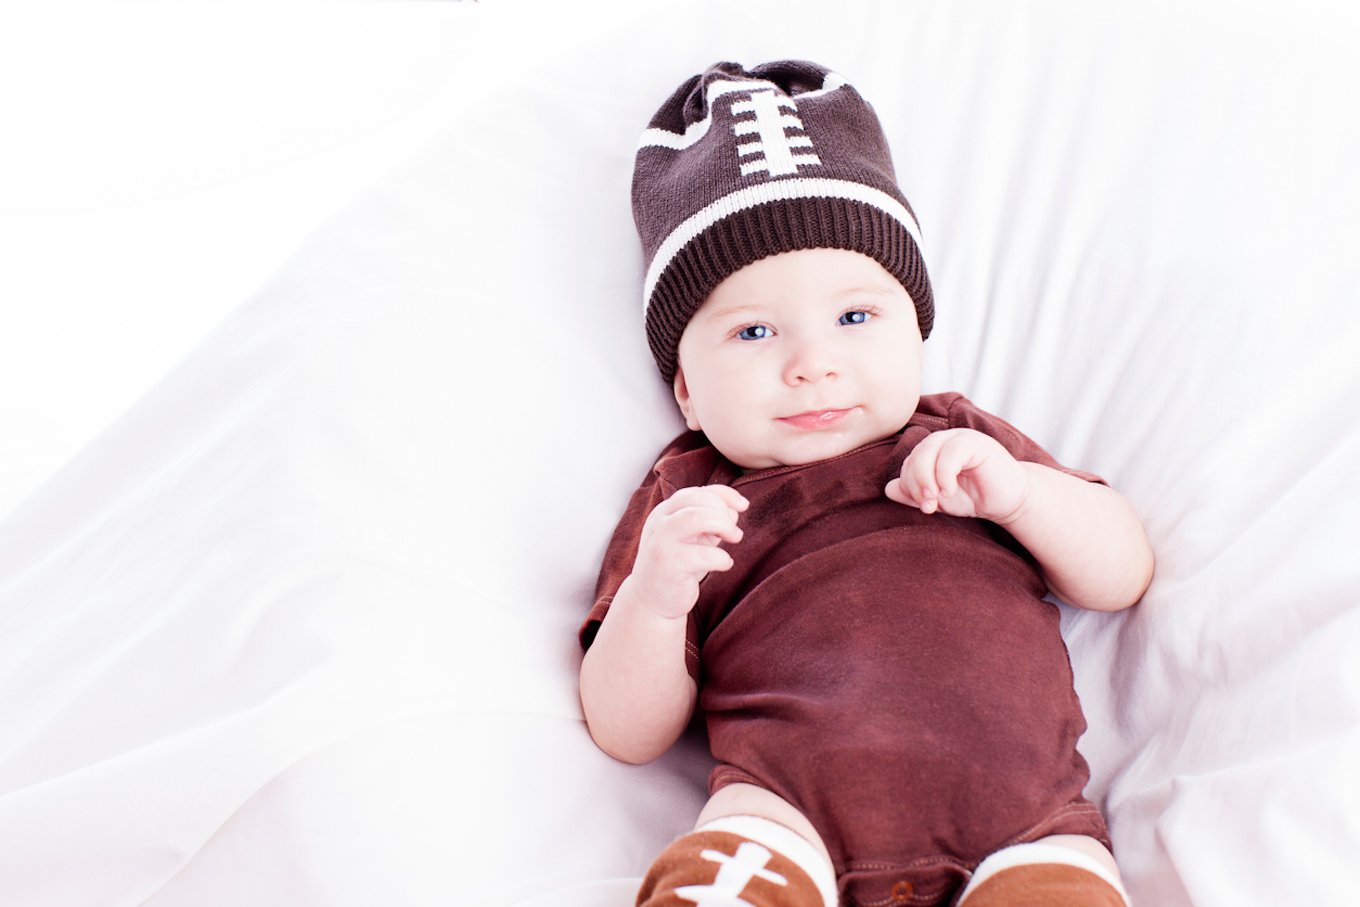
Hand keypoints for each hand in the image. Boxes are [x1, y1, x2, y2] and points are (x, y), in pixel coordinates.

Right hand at [629, 485, 747, 618]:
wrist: (651, 600)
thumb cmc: (678, 565)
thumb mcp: (694, 538)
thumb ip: (711, 521)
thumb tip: (735, 510)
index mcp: (666, 511)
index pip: (697, 491)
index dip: (724, 494)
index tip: (743, 506)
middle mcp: (660, 522)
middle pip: (696, 499)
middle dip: (723, 512)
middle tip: (735, 533)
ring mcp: (661, 542)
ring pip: (695, 518)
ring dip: (723, 525)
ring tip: (733, 539)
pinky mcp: (668, 565)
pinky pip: (702, 554)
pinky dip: (721, 557)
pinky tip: (724, 565)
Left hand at [886, 428, 1028, 522]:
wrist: (1010, 501)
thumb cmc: (975, 497)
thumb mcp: (939, 499)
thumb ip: (914, 494)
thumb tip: (888, 489)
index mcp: (934, 451)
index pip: (909, 462)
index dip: (909, 484)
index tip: (922, 506)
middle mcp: (945, 440)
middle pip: (916, 454)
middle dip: (915, 482)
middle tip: (926, 505)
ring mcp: (961, 438)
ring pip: (930, 449)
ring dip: (926, 478)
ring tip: (936, 499)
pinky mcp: (977, 443)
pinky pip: (951, 452)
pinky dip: (944, 473)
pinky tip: (950, 490)